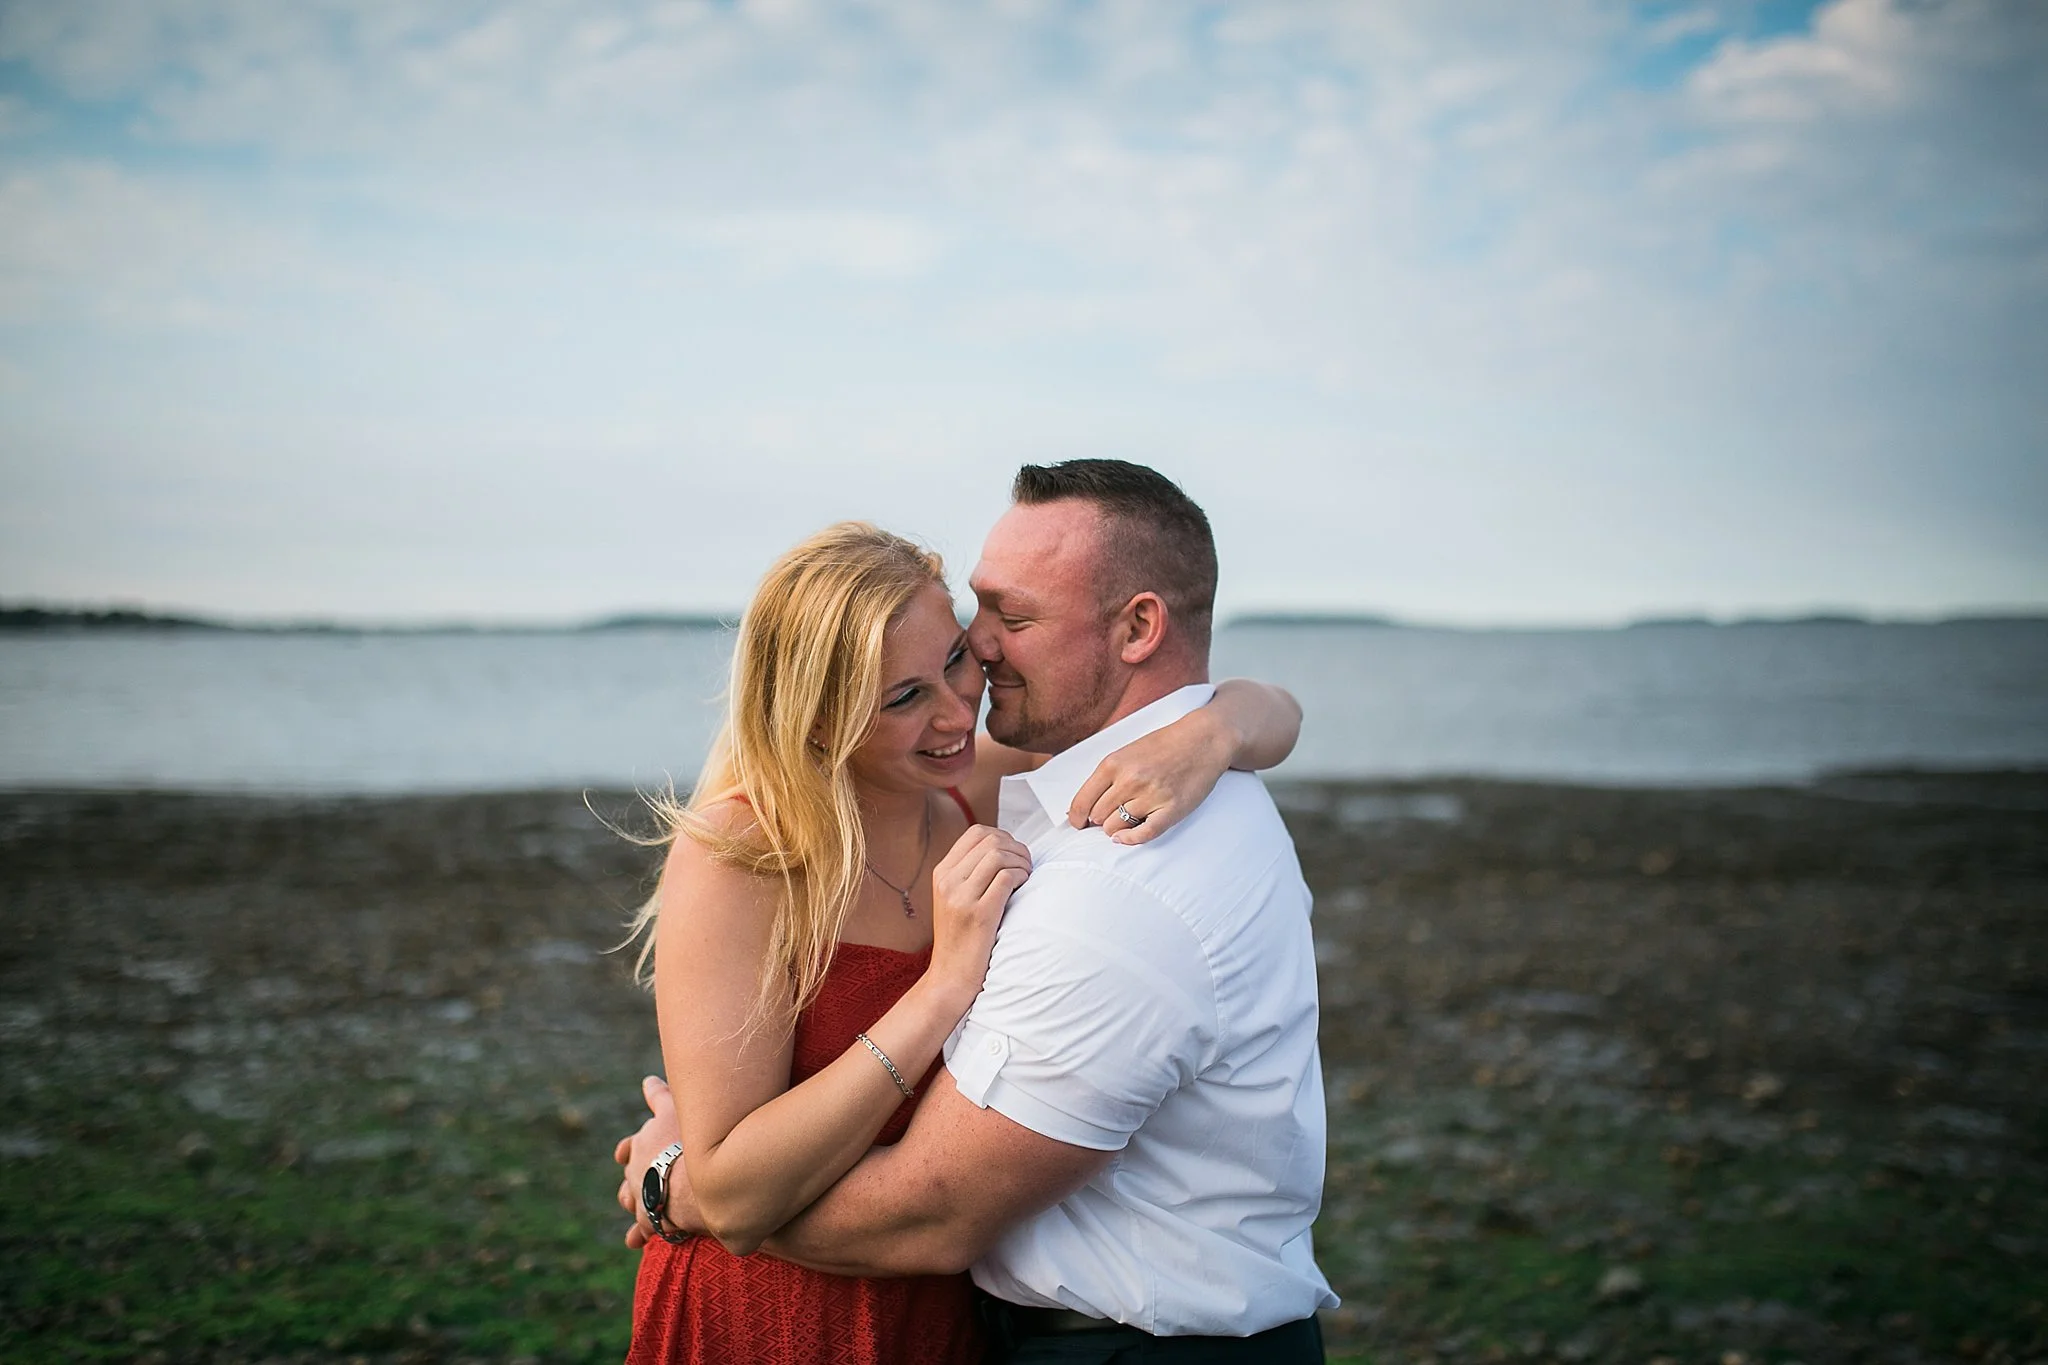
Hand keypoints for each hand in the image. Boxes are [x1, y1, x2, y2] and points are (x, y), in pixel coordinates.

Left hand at [612, 1075, 690, 1248]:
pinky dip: (637, 1233)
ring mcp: (642, 1194)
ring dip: (633, 1199)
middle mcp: (636, 1168)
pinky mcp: (651, 1218)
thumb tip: (646, 1080)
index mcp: (644, 1142)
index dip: (629, 1148)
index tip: (623, 1152)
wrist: (695, 1178)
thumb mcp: (676, 1109)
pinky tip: (633, 1240)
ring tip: (635, 1204)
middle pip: (630, 1172)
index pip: (632, 1144)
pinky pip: (642, 1228)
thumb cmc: (689, 1138)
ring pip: (630, 1198)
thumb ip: (660, 1096)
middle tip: (637, 1175)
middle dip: (633, 1173)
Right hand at [928, 825, 1030, 996]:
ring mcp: (961, 897)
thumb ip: (970, 874)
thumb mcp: (954, 900)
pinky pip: (1007, 877)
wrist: (950, 978)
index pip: (976, 833)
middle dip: (1017, 848)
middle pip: (991, 841)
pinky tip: (1024, 888)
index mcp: (942, 874)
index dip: (1003, 837)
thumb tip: (1003, 849)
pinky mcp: (979, 914)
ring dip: (1022, 862)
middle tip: (1026, 867)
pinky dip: (1022, 877)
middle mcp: (948, 881)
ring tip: (1026, 878)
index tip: (1014, 854)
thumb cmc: (961, 939)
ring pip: (999, 855)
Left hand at [1067, 707, 1231, 844]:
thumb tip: (1079, 809)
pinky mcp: (1172, 809)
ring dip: (1115, 828)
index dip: (1076, 818)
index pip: (1082, 802)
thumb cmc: (1164, 745)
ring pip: (1116, 827)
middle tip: (1109, 816)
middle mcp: (1130, 780)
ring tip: (1125, 819)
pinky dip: (1130, 840)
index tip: (1077, 824)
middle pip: (1097, 817)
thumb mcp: (1127, 752)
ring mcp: (1151, 795)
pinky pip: (1143, 834)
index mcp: (1114, 763)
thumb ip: (1105, 777)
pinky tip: (1125, 838)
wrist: (1204, 740)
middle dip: (1098, 821)